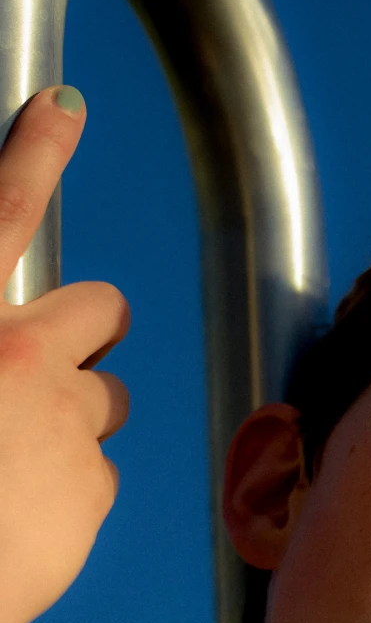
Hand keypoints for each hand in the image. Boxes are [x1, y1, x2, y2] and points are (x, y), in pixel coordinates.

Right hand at [0, 88, 129, 622]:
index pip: (2, 212)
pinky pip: (98, 471)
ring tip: (20, 458)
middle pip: (103, 308)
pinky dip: (71, 487)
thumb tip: (6, 347)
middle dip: (92, 329)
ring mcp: (65, 423)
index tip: (65, 107)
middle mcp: (18, 357)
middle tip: (52, 366)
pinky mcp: (94, 486)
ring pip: (108, 395)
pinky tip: (24, 515)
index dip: (34, 151)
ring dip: (78, 414)